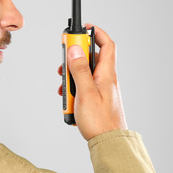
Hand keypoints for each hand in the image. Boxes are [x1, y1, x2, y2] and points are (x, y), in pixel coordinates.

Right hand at [58, 24, 127, 140]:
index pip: (106, 44)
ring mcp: (101, 88)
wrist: (108, 142)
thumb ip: (79, 70)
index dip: (96, 33)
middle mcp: (105, 78)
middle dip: (74, 58)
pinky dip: (73, 88)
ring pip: (84, 73)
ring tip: (64, 86)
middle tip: (64, 64)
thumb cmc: (100, 120)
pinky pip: (83, 86)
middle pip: (90, 58)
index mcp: (106, 73)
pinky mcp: (96, 98)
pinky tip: (68, 98)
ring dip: (71, 76)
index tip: (82, 29)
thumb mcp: (86, 92)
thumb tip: (75, 50)